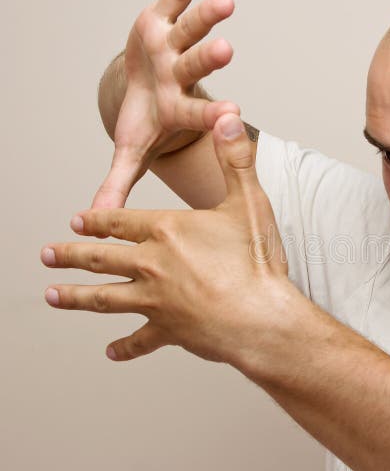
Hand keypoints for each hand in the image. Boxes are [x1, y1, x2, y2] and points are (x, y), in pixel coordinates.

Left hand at [43, 114, 298, 364]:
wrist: (262, 318)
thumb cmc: (257, 262)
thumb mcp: (249, 202)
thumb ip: (235, 159)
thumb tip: (228, 118)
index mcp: (167, 231)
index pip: (120, 222)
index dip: (97, 220)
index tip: (76, 221)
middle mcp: (151, 265)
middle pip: (101, 258)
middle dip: (71, 255)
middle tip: (47, 255)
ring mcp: (156, 301)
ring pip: (104, 298)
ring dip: (75, 297)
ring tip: (52, 296)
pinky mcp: (168, 331)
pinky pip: (139, 340)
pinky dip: (125, 347)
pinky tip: (111, 352)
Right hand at [93, 0, 239, 209]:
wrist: (146, 89)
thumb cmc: (144, 121)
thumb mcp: (131, 151)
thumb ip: (118, 183)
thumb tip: (93, 219)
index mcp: (179, 109)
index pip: (199, 114)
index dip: (213, 115)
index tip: (232, 114)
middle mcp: (180, 76)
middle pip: (198, 67)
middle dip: (210, 59)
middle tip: (227, 51)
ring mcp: (174, 48)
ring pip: (193, 31)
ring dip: (207, 17)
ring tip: (227, 2)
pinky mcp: (162, 20)